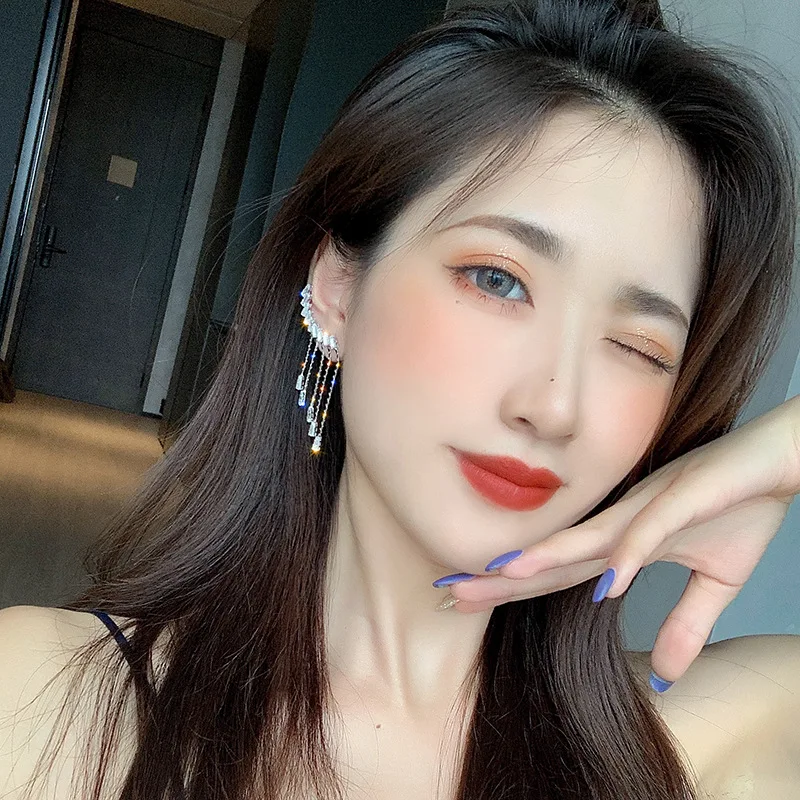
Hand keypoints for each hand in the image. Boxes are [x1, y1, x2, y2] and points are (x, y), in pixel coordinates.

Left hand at [440, 394, 799, 690]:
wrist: (783, 458)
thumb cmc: (744, 506)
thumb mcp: (716, 581)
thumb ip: (686, 624)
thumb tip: (664, 678)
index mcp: (623, 537)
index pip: (558, 571)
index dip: (512, 590)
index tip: (464, 602)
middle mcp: (625, 520)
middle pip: (555, 557)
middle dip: (502, 578)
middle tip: (447, 594)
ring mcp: (653, 505)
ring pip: (590, 537)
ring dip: (547, 557)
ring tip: (501, 576)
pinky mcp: (690, 495)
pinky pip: (655, 530)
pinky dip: (631, 554)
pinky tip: (606, 581)